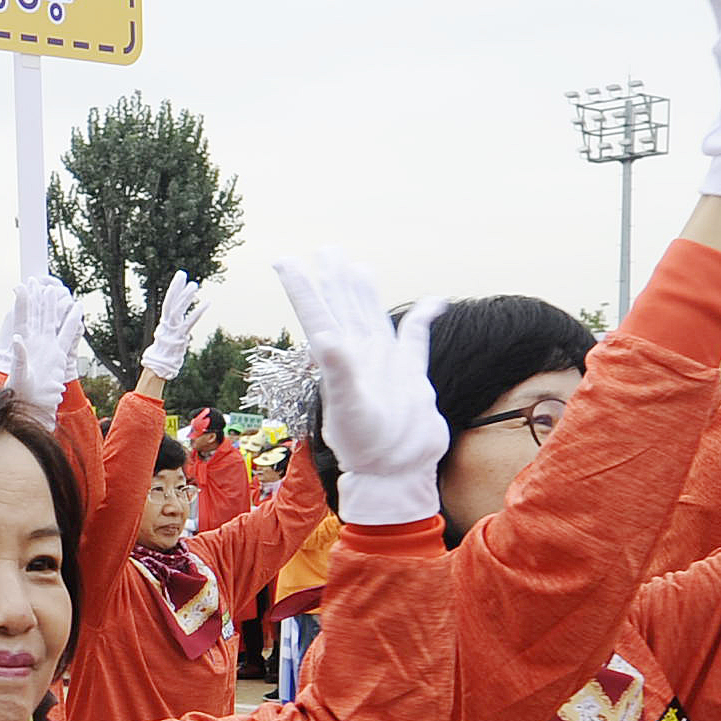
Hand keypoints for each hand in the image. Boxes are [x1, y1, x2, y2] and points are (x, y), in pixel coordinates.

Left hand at [1, 277, 79, 426]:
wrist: (35, 407)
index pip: (22, 319)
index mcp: (23, 345)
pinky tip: (76, 308)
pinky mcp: (59, 355)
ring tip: (54, 289)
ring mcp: (48, 347)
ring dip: (53, 305)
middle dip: (37, 298)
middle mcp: (35, 343)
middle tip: (37, 280)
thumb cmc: (22, 395)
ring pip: (52, 321)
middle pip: (37, 315)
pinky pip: (68, 334)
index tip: (20, 286)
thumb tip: (18, 340)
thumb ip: (19, 358)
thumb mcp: (18, 377)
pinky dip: (73, 321)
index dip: (22, 303)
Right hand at [142, 271, 203, 382]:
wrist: (158, 368)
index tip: (180, 277)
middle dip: (176, 287)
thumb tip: (178, 330)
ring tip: (193, 284)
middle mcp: (167, 324)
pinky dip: (198, 312)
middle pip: (171, 301)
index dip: (175, 289)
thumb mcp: (168, 342)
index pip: (169, 302)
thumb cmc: (164, 357)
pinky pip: (190, 322)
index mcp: (165, 324)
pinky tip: (207, 303)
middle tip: (182, 273)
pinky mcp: (180, 337)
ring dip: (186, 296)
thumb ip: (173, 332)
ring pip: (178, 309)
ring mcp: (173, 330)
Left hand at [271, 251, 447, 526]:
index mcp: (338, 358)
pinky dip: (426, 316)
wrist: (397, 471)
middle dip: (333, 278)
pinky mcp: (411, 374)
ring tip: (357, 265)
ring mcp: (384, 363)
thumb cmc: (367, 447)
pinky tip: (436, 302)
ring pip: (372, 315)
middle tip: (327, 249)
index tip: (284, 260)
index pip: (316, 313)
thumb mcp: (347, 409)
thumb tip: (325, 338)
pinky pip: (417, 336)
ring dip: (364, 291)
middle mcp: (359, 355)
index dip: (300, 287)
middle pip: (343, 306)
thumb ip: (339, 372)